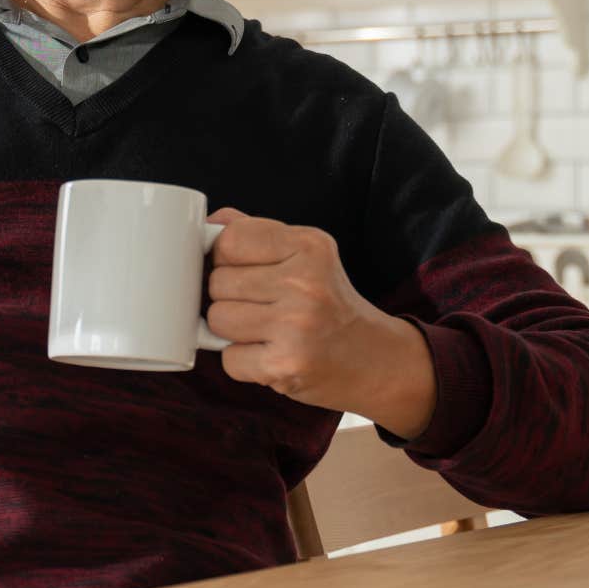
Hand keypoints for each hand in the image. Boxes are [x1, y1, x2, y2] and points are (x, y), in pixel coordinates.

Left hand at [204, 207, 436, 438]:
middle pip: (218, 282)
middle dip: (229, 297)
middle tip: (263, 306)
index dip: (224, 258)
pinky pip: (228, 359)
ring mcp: (296, 325)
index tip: (240, 269)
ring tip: (266, 331)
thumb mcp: (307, 255)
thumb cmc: (331, 305)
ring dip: (232, 331)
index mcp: (309, 245)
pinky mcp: (286, 365)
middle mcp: (305, 282)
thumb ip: (259, 234)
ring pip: (217, 319)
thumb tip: (210, 222)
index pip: (230, 239)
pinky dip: (242, 361)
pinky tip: (271, 355)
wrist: (377, 360)